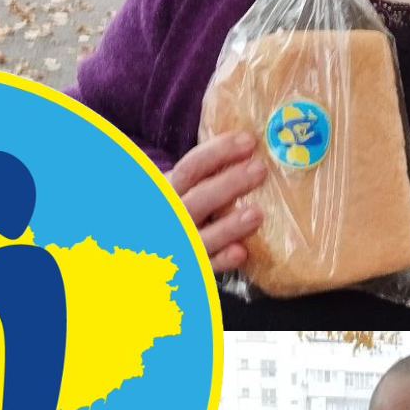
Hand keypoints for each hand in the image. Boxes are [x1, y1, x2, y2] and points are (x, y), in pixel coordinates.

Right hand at [169, 130, 266, 273]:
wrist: (149, 247)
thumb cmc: (178, 207)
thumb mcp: (181, 187)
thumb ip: (206, 173)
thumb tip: (252, 143)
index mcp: (168, 190)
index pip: (190, 168)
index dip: (218, 153)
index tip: (248, 141)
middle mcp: (172, 216)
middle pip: (198, 199)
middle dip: (229, 184)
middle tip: (260, 170)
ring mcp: (180, 243)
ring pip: (201, 236)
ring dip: (228, 226)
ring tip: (256, 213)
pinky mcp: (192, 268)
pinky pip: (206, 266)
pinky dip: (222, 260)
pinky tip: (241, 252)